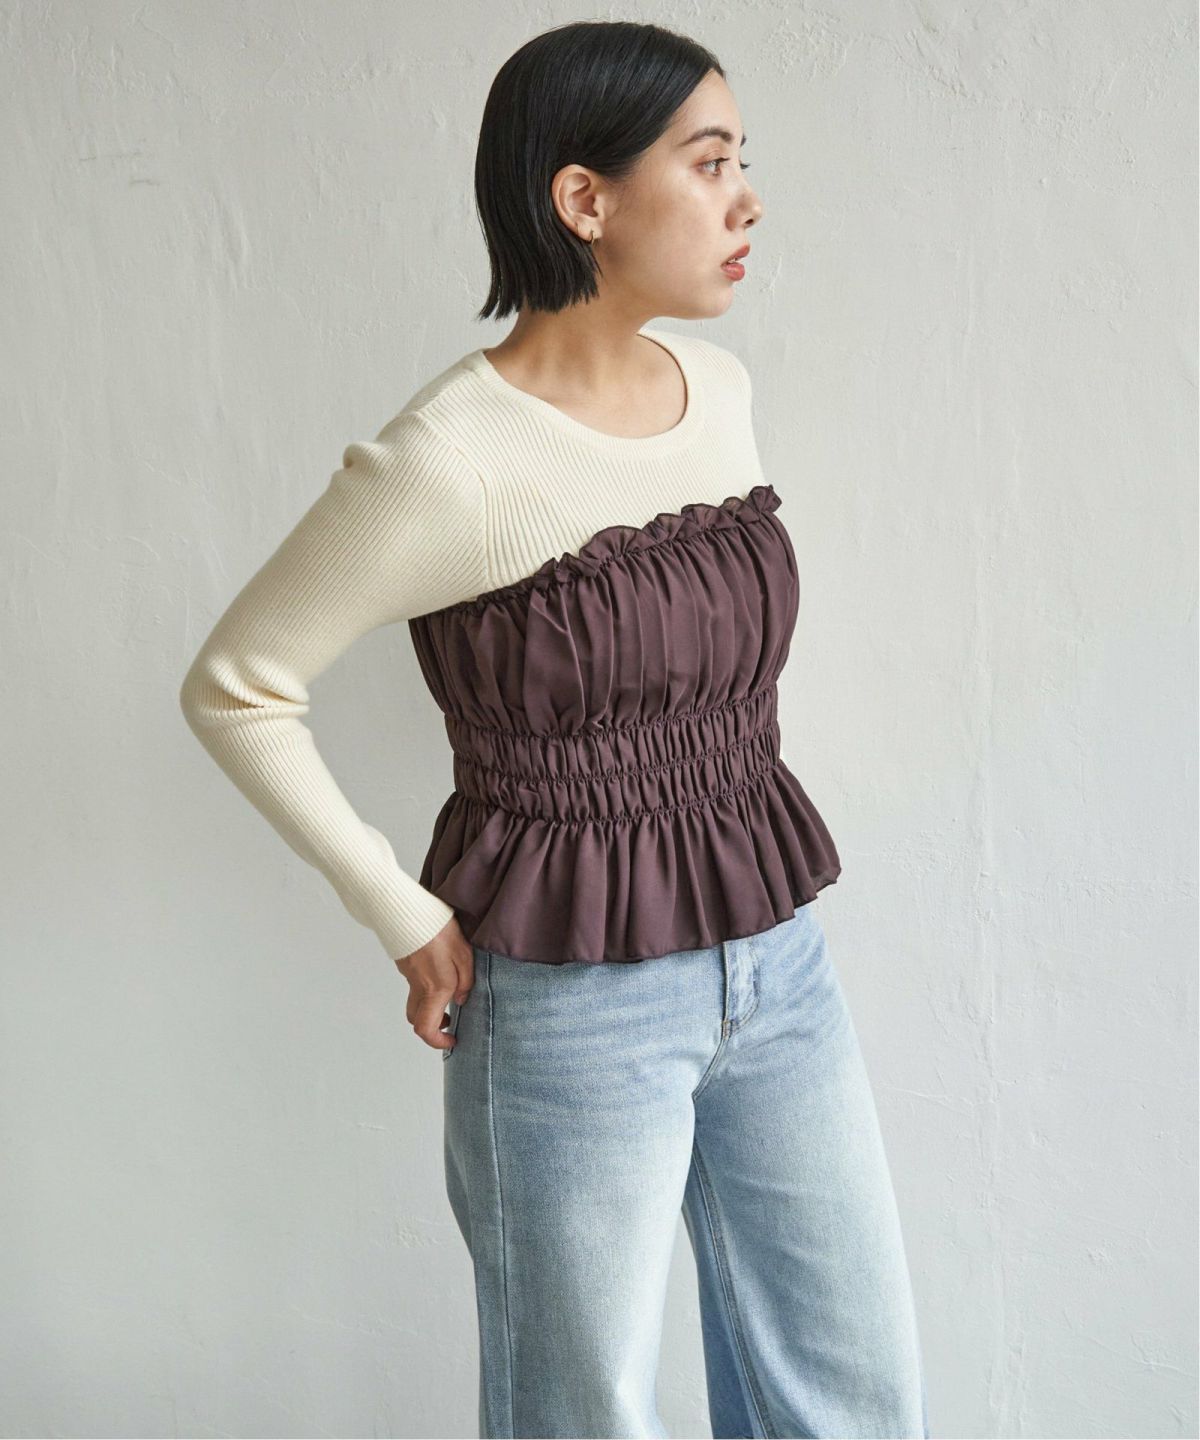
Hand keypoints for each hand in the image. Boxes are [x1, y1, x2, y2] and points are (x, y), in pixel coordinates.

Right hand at [393, 916, 473, 1052]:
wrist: (410, 911)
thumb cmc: (439, 931)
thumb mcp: (464, 954)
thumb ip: (466, 981)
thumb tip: (461, 999)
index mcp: (435, 989)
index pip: (426, 1029)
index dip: (437, 1042)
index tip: (451, 1039)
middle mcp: (419, 987)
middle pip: (416, 1020)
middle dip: (433, 1027)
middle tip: (449, 1020)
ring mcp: (409, 976)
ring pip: (414, 1003)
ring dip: (429, 1007)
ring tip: (446, 994)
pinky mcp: (405, 965)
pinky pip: (413, 984)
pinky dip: (424, 988)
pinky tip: (437, 970)